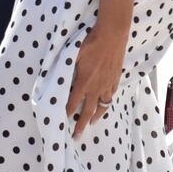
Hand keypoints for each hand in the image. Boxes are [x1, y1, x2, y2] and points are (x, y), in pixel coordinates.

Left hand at [66, 24, 125, 138]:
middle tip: (77, 136)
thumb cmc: (90, 43)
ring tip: (91, 124)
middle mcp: (97, 86)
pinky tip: (104, 105)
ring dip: (96, 116)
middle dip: (81, 125)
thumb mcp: (73, 55)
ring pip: (102, 105)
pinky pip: (111, 96)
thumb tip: (56, 76)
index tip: (62, 122)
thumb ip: (66, 68)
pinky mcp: (116, 79)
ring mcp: (108, 84)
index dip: (67, 113)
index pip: (73, 102)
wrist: (111, 36)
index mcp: (84, 81)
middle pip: (89, 111)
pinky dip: (107, 103)